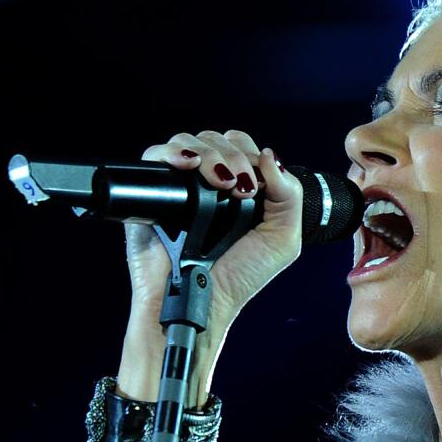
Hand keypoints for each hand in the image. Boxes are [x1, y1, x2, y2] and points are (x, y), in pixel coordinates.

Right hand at [127, 130, 301, 326]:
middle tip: (240, 188)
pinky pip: (154, 156)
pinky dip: (172, 152)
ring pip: (189, 142)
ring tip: (219, 183)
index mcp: (239, 190)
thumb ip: (290, 195)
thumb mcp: (282, 239)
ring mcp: (179, 187)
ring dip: (209, 154)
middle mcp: (207, 185)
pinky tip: (187, 165)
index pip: (242, 147)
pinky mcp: (151, 193)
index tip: (254, 184)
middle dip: (233, 156)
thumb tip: (270, 155)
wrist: (201, 302)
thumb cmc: (238, 277)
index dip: (250, 154)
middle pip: (216, 139)